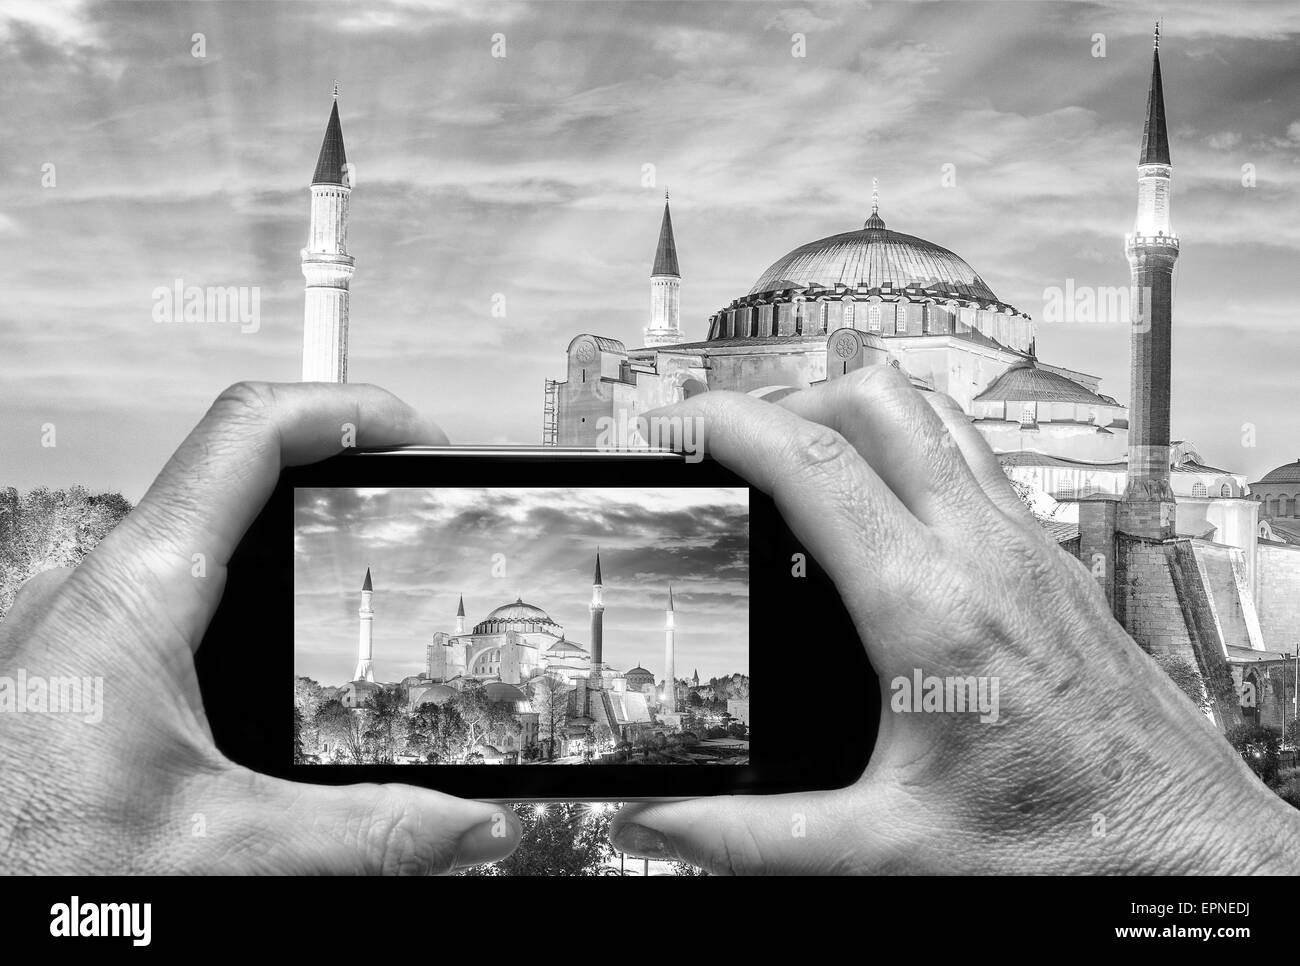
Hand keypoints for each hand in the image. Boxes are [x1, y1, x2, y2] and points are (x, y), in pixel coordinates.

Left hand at [0, 382, 519, 873]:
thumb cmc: (24, 859)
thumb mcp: (219, 849)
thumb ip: (363, 830)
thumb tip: (469, 819)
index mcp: (132, 598)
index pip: (250, 434)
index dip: (347, 411)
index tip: (416, 435)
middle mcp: (92, 588)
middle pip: (232, 472)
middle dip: (333, 474)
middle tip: (404, 501)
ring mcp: (73, 619)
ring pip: (197, 532)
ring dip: (286, 536)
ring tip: (356, 568)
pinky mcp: (70, 657)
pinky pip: (165, 588)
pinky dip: (241, 591)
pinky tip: (273, 651)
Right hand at [611, 366, 1299, 874]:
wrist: (1181, 846)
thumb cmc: (1061, 841)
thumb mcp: (889, 846)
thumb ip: (758, 835)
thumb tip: (666, 822)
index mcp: (931, 609)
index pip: (813, 465)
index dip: (728, 424)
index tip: (677, 424)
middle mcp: (985, 553)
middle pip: (876, 400)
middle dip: (789, 398)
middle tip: (737, 443)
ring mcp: (1026, 546)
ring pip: (932, 416)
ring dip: (856, 415)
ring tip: (801, 460)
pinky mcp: (1051, 560)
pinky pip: (970, 461)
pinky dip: (908, 453)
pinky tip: (880, 517)